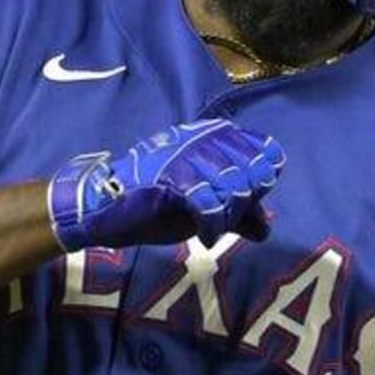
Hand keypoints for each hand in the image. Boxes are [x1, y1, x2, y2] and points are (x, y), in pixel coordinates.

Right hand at [48, 119, 284, 250]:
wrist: (109, 210)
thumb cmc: (157, 207)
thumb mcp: (206, 207)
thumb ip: (237, 213)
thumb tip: (266, 228)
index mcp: (214, 136)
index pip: (265, 150)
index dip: (263, 181)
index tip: (248, 203)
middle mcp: (202, 138)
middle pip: (253, 172)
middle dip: (246, 205)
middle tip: (227, 221)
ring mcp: (185, 155)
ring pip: (234, 188)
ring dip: (228, 218)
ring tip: (213, 229)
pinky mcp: (171, 176)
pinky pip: (210, 203)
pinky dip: (213, 226)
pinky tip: (206, 237)